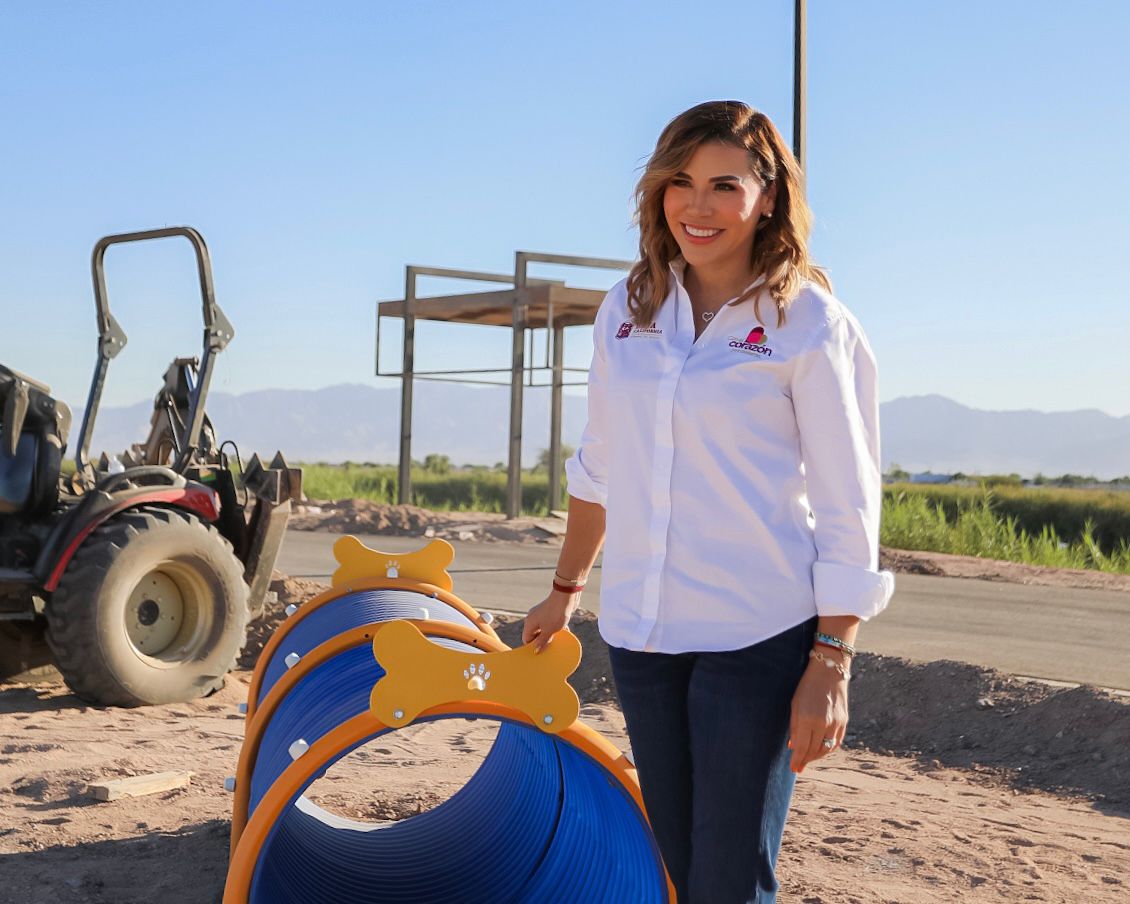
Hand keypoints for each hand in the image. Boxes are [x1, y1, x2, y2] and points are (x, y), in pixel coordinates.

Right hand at [521, 590, 578, 652]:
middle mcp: (533, 618)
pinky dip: (556, 627)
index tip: (540, 653)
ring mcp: (541, 614)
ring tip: (560, 639)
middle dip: (544, 641)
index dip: (533, 647)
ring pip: (544, 629)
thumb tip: (535, 651)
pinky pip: (550, 623)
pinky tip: (565, 630)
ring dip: (551, 634)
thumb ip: (542, 642)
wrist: (566, 596)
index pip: (526, 639)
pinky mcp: (549, 612)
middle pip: (535, 634)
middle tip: (551, 648)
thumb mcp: (549, 631)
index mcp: (529, 623)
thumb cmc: (556, 614)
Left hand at [787, 655, 849, 772]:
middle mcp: (823, 723)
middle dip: (805, 760)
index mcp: (807, 718)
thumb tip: (793, 747)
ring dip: (816, 757)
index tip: (794, 769)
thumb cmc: (807, 686)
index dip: (797, 760)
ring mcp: (836, 723)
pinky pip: (836, 742)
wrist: (829, 671)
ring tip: (808, 759)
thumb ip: (794, 727)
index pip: (802, 747)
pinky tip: (821, 750)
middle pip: (814, 751)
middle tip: (799, 767)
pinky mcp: (844, 722)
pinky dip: (828, 749)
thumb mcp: (795, 704)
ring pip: (826, 749)